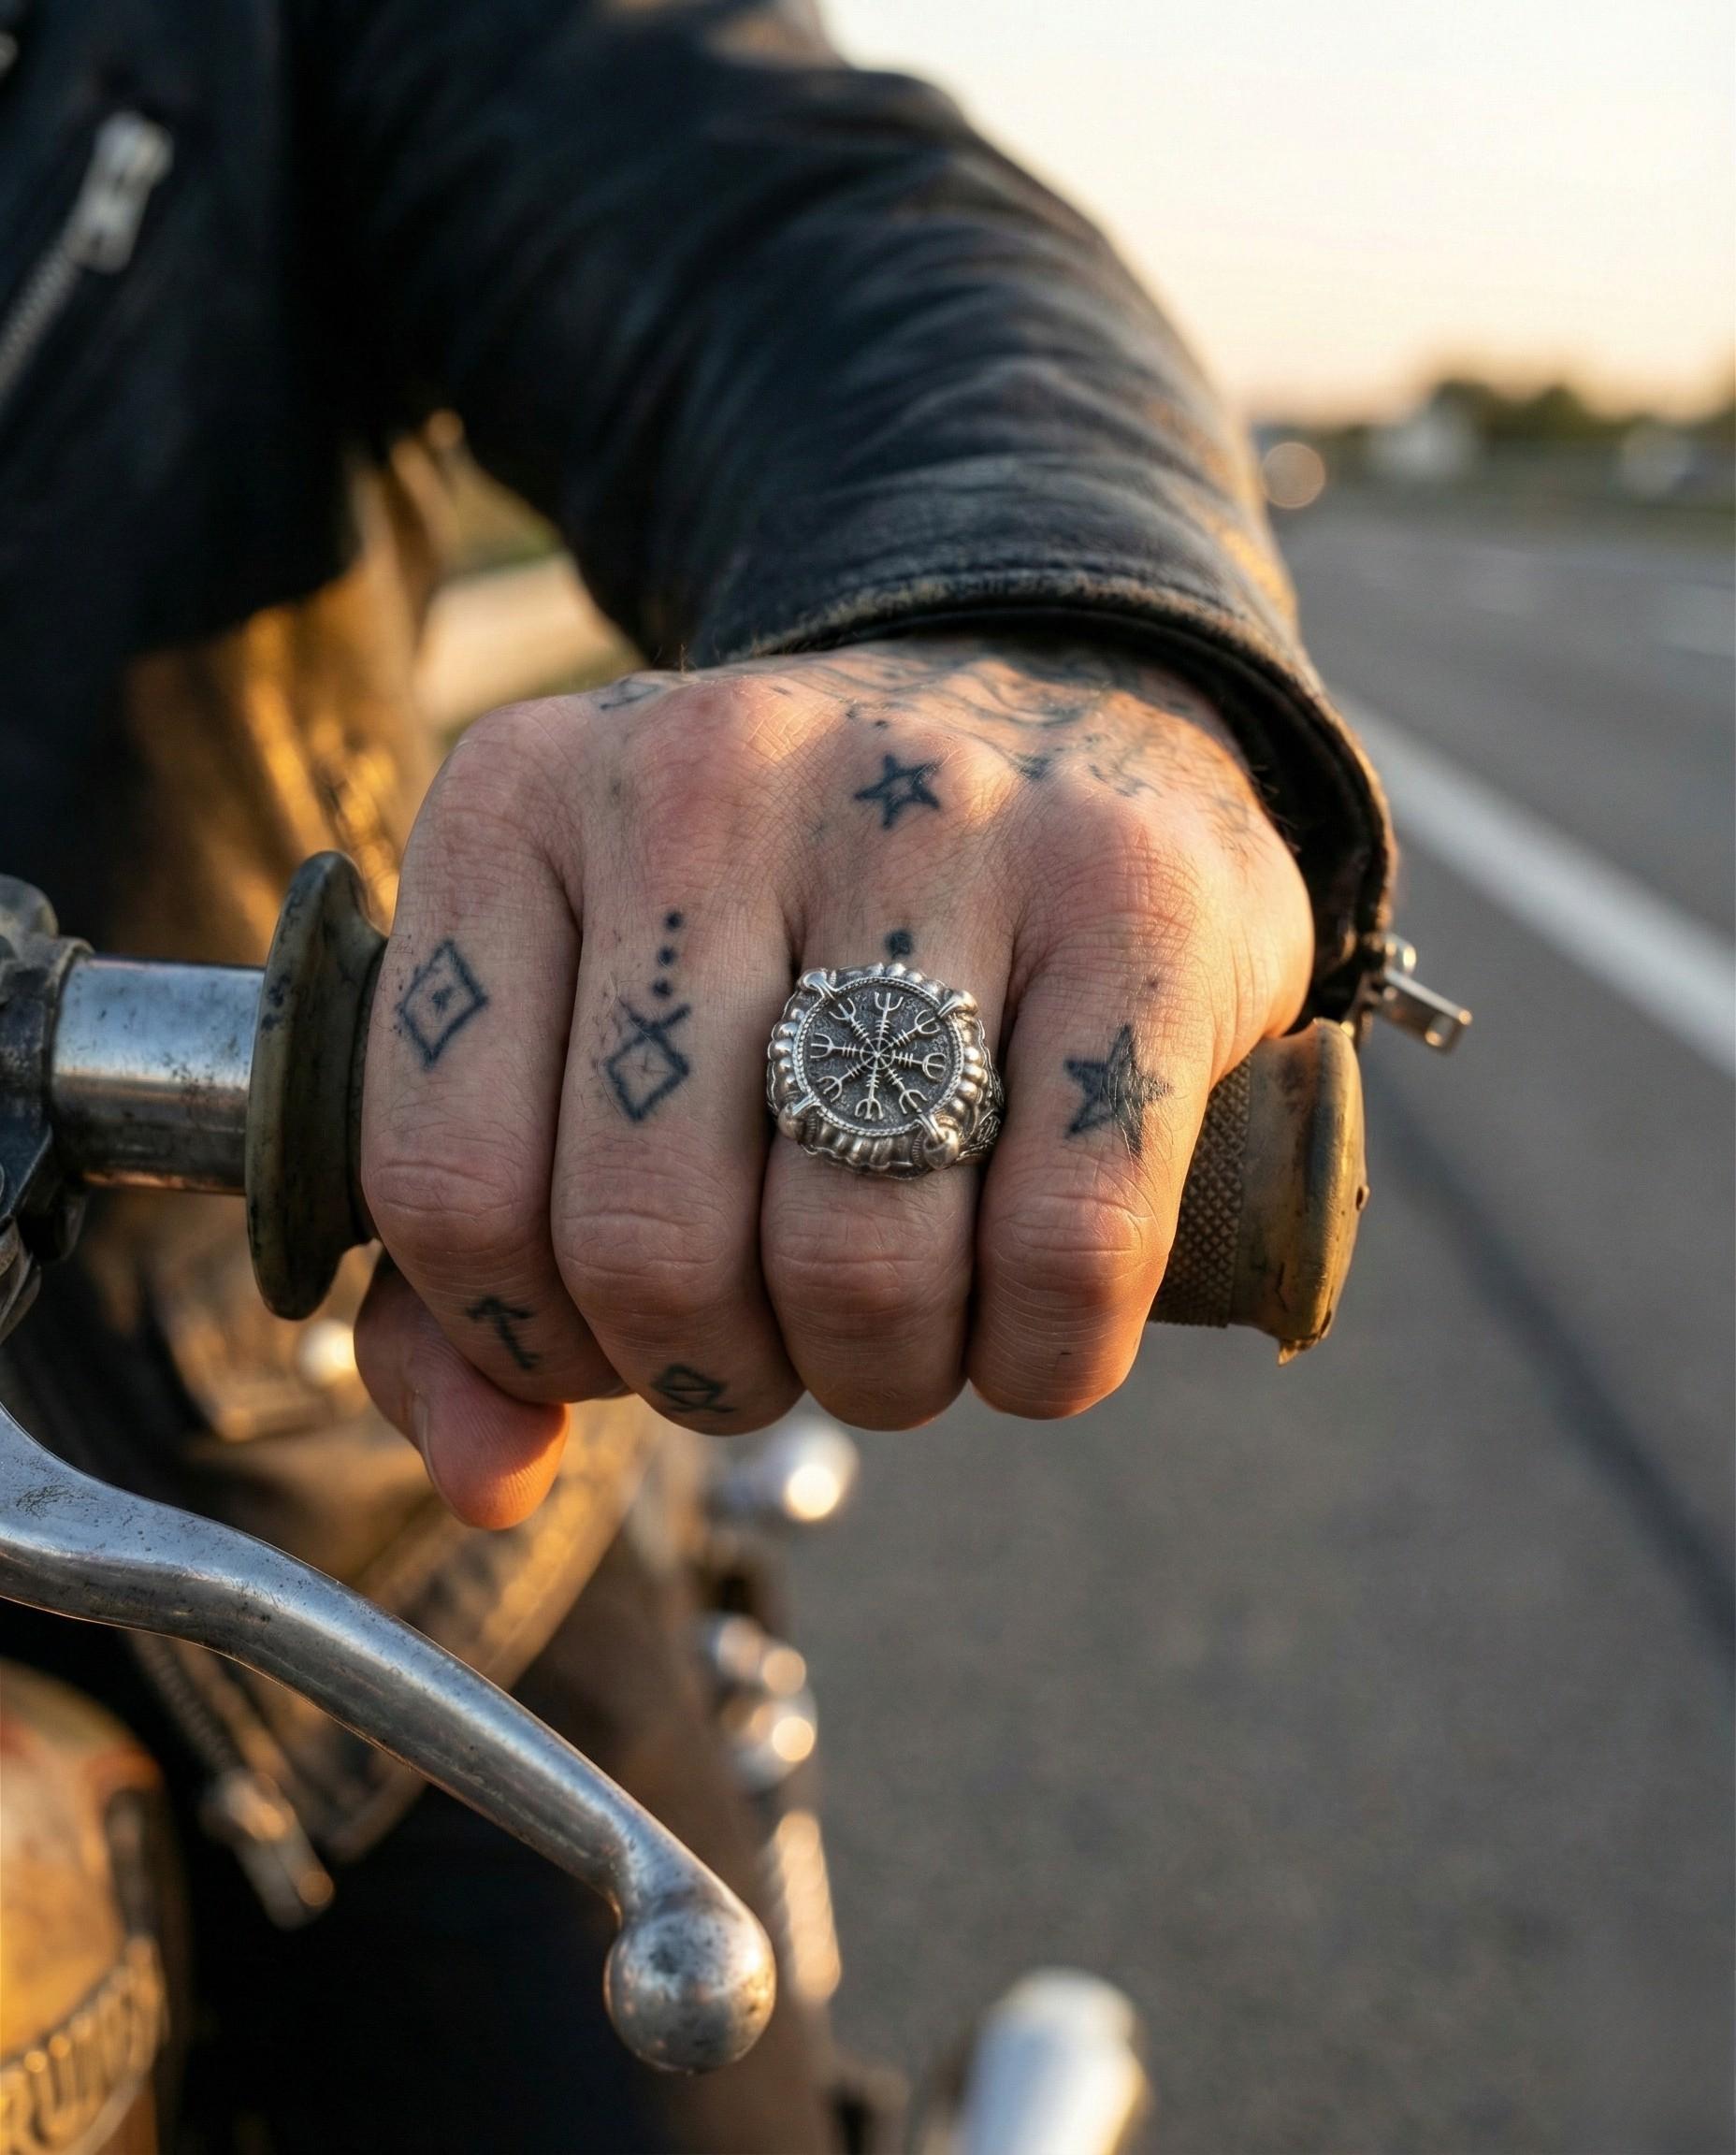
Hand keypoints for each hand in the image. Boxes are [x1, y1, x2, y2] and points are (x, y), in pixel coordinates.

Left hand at [352, 635, 1311, 1525]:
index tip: (615, 1333)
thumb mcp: (588, 1029)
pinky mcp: (1133, 892)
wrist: (1065, 723)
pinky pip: (1066, 1244)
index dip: (528, 1339)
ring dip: (874, 1378)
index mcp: (522, 806)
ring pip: (856, 1264)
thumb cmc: (792, 926)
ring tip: (892, 1326)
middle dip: (712, 1378)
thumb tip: (487, 1478)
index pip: (448, 1187)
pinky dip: (1042, 1359)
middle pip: (650, 1247)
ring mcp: (934, 817)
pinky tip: (1032, 1328)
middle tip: (770, 1349)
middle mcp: (710, 774)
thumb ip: (485, 1258)